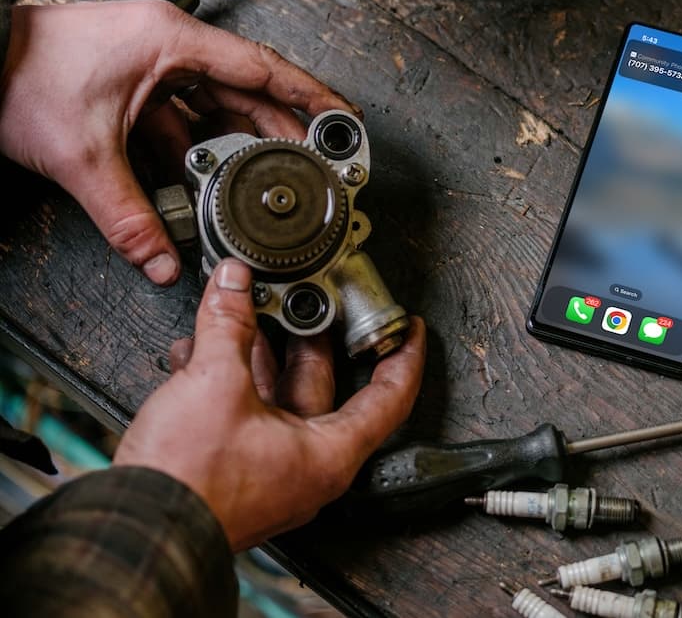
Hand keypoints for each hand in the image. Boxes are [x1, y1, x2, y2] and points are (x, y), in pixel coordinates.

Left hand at [0, 0, 357, 285]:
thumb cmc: (18, 73)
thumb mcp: (82, 154)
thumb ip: (127, 215)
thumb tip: (159, 259)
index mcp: (172, 43)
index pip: (264, 69)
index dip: (311, 96)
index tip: (343, 117)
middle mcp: (169, 46)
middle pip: (246, 91)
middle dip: (279, 131)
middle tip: (308, 165)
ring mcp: (151, 62)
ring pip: (213, 104)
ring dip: (233, 142)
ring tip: (259, 178)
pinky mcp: (133, 80)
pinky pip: (180, 115)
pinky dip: (193, 146)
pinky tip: (200, 179)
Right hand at [114, 259, 424, 550]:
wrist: (135, 532)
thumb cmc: (187, 485)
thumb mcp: (215, 384)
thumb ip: (228, 326)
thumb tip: (234, 285)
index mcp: (328, 453)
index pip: (389, 397)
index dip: (404, 356)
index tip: (409, 329)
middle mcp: (307, 466)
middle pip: (321, 386)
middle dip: (306, 338)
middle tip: (302, 300)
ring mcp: (270, 471)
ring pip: (276, 398)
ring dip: (255, 355)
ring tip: (241, 316)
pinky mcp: (234, 471)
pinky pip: (243, 415)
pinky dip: (226, 380)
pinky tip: (199, 352)